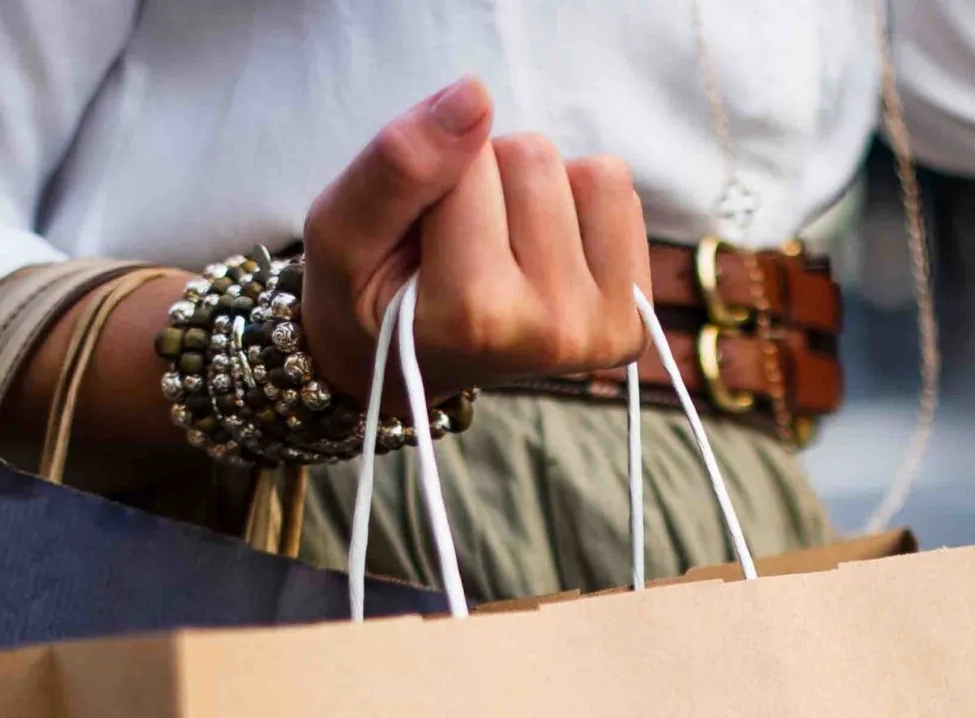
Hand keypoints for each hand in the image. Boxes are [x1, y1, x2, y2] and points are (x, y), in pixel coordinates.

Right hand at [301, 77, 649, 403]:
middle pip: (532, 156)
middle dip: (487, 179)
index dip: (433, 175)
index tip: (418, 236)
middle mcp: (551, 330)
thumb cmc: (365, 297)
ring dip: (535, 191)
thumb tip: (476, 93)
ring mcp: (601, 329)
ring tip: (497, 248)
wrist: (401, 366)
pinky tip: (540, 253)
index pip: (467, 157)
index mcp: (475, 317)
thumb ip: (399, 164)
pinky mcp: (631, 319)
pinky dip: (578, 205)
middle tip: (457, 243)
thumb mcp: (342, 231)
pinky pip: (619, 194)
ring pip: (586, 171)